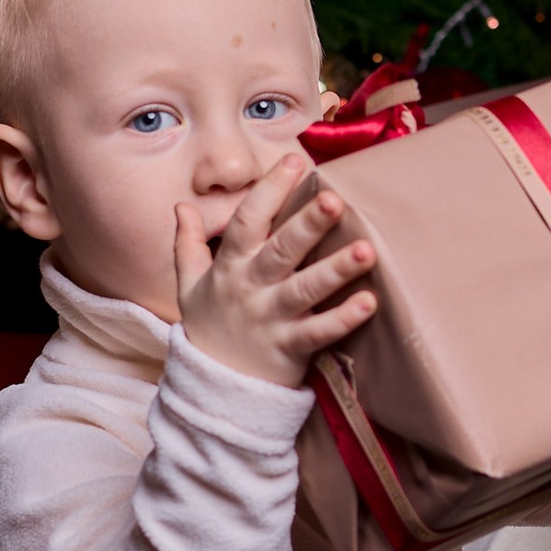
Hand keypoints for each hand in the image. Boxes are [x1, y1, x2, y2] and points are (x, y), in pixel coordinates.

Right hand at [175, 162, 375, 390]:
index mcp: (230, 266)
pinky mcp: (290, 349)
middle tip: (335, 200)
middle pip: (280, 250)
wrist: (211, 390)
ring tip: (367, 249)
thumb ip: (187, 244)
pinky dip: (343, 319)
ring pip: (304, 290)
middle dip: (307, 224)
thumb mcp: (189, 285)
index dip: (270, 190)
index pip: (248, 220)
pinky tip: (369, 302)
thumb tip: (181, 205)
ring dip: (335, 270)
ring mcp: (271, 319)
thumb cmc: (209, 328)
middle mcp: (250, 288)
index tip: (294, 160)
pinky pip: (319, 332)